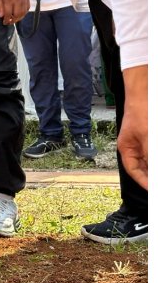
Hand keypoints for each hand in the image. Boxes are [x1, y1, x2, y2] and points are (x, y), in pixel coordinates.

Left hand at [0, 0, 29, 24]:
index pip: (8, 13)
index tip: (4, 22)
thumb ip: (0, 6)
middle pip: (17, 15)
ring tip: (15, 19)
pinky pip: (27, 8)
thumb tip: (1, 16)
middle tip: (10, 22)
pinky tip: (20, 14)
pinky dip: (24, 13)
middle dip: (13, 20)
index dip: (6, 20)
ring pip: (23, 12)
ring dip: (19, 18)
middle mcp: (17, 0)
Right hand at [117, 66, 147, 189]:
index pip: (133, 170)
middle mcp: (135, 147)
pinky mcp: (151, 138)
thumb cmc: (142, 111)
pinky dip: (153, 158)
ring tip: (155, 176)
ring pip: (149, 160)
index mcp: (126, 148)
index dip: (143, 181)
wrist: (145, 93)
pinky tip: (155, 162)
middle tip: (155, 183)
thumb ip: (149, 155)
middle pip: (143, 167)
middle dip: (150, 174)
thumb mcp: (147, 136)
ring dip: (153, 165)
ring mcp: (144, 142)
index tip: (152, 189)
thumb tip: (151, 172)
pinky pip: (151, 151)